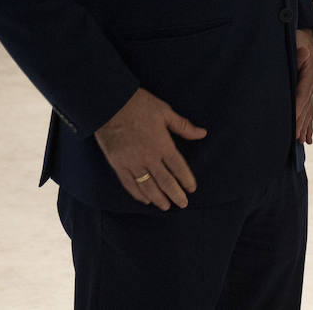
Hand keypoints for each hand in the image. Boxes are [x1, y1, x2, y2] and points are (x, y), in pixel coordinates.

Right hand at [94, 88, 206, 209]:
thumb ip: (183, 126)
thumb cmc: (139, 105)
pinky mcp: (118, 164)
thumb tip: (202, 133)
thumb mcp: (165, 112)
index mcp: (162, 144)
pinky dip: (138, 194)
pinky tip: (145, 199)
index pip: (178, 167)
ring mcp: (132, 163)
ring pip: (148, 187)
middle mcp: (148, 157)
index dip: (186, 180)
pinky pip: (129, 184)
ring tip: (166, 206)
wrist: (110, 104)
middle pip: (165, 181)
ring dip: (158, 198)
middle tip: (183, 204)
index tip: (192, 189)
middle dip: (175, 194)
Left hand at [294, 30, 312, 143]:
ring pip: (309, 111)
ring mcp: (312, 89)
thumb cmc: (296, 38)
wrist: (306, 38)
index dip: (298, 107)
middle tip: (294, 139)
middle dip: (300, 123)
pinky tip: (308, 138)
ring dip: (305, 126)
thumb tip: (302, 53)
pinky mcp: (309, 92)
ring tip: (301, 142)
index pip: (302, 93)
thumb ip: (297, 50)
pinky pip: (310, 110)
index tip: (292, 120)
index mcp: (310, 72)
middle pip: (306, 106)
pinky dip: (308, 125)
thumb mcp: (296, 40)